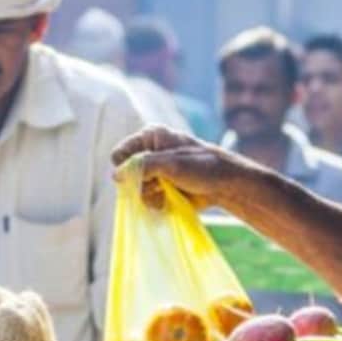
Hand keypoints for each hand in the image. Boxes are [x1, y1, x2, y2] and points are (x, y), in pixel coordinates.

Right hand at [111, 126, 264, 211]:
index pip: (120, 154)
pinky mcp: (160, 189)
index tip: (142, 174)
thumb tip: (116, 175)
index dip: (127, 167)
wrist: (225, 184)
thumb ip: (142, 167)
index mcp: (150, 137)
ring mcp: (154, 173)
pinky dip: (156, 203)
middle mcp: (149, 153)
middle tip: (161, 183)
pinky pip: (147, 201)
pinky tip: (170, 200)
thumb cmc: (202, 166)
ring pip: (136, 191)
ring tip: (169, 191)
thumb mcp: (171, 164)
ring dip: (151, 196)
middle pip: (127, 176)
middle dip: (142, 184)